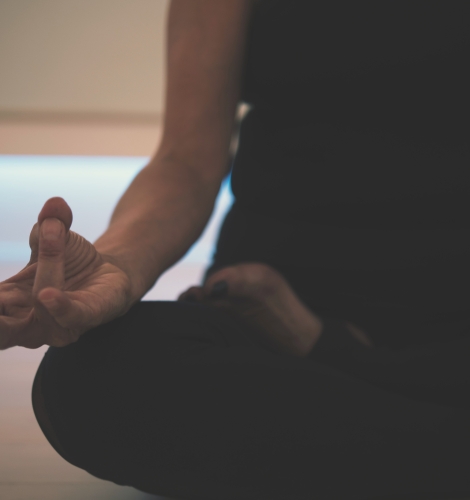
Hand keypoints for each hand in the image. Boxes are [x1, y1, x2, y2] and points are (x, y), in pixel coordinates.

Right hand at [0, 197, 133, 349]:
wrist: (108, 274)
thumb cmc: (70, 261)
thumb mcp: (55, 236)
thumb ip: (50, 222)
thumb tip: (55, 204)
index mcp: (7, 302)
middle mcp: (27, 321)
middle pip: (2, 332)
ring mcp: (56, 324)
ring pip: (40, 309)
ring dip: (44, 273)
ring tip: (53, 236)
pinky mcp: (85, 318)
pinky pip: (69, 316)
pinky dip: (58, 305)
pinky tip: (47, 294)